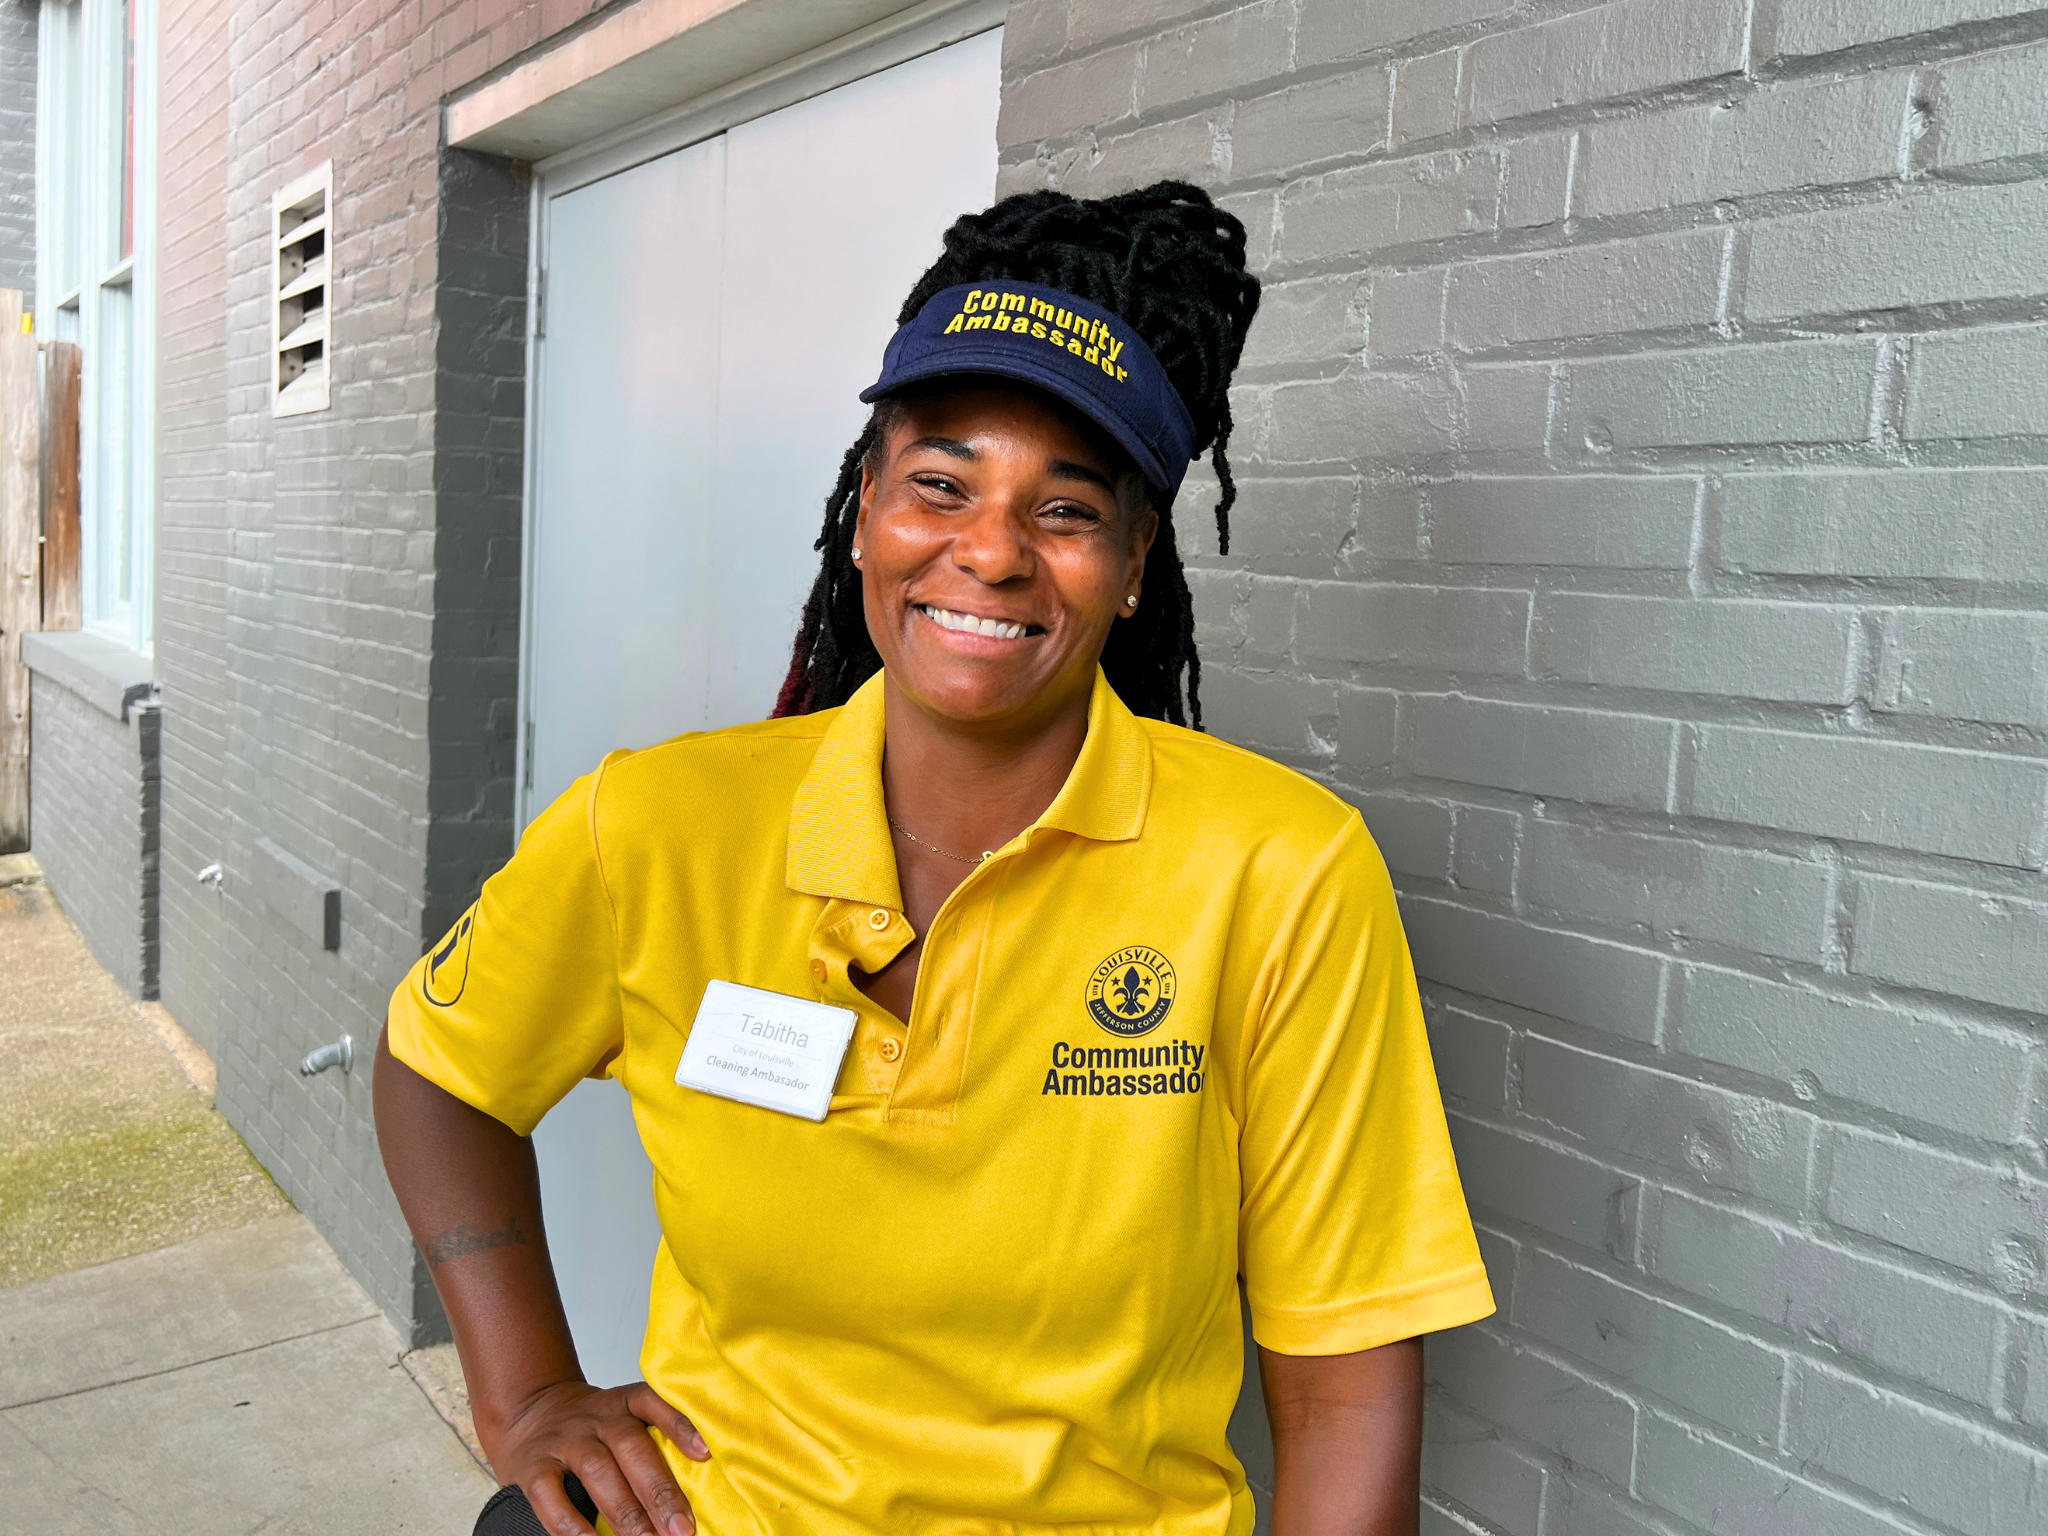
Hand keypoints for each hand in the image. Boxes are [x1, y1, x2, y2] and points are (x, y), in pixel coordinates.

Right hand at [487, 1378, 711, 1535]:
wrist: (529, 1409)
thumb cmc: (589, 1426)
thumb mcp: (621, 1416)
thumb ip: (650, 1444)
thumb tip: (693, 1489)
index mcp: (623, 1403)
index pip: (653, 1403)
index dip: (680, 1425)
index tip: (705, 1453)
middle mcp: (596, 1418)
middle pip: (632, 1447)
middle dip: (659, 1491)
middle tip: (681, 1528)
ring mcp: (564, 1441)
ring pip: (597, 1471)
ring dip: (626, 1512)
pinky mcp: (533, 1467)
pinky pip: (551, 1496)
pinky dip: (572, 1525)